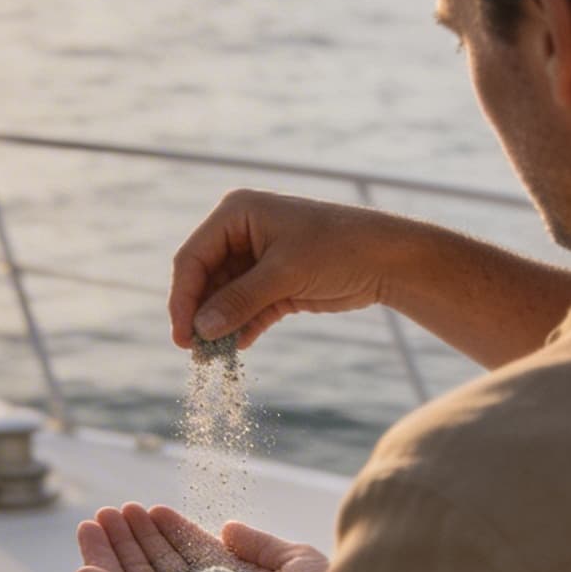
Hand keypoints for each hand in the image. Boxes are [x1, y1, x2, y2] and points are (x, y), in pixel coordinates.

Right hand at [168, 189, 415, 348]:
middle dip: (201, 315)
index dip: (183, 298)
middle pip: (204, 279)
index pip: (193, 258)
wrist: (387, 259)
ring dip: (220, 326)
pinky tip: (238, 347)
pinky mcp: (274, 284)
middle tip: (196, 352)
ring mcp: (257, 259)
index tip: (183, 335)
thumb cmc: (337, 249)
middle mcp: (241, 233)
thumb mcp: (285, 274)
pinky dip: (242, 327)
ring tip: (214, 357)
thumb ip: (241, 300)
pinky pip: (246, 309)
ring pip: (224, 298)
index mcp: (236, 214)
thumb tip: (202, 329)